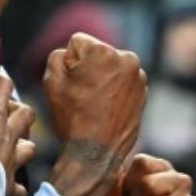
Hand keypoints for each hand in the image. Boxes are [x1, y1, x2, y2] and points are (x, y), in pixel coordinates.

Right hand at [0, 56, 36, 195]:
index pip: (4, 85)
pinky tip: (10, 187)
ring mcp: (12, 158)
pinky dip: (16, 187)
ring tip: (9, 146)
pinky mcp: (8, 183)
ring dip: (21, 144)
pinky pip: (19, 187)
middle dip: (18, 110)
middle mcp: (10, 133)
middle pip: (25, 114)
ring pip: (28, 147)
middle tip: (3, 113)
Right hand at [43, 33, 145, 195]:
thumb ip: (59, 56)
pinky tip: (105, 108)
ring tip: (94, 104)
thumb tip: (73, 54)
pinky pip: (121, 81)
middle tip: (82, 95)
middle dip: (88, 68)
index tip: (71, 84)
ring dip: (101, 78)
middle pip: (96, 53)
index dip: (68, 64)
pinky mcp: (143, 90)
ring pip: (109, 67)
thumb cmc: (73, 116)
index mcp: (104, 51)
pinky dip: (113, 90)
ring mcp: (138, 75)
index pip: (77, 43)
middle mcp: (127, 58)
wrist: (97, 152)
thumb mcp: (51, 80)